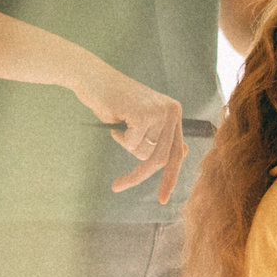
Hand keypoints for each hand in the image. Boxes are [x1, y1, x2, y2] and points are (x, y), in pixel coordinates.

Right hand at [72, 63, 188, 203]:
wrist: (93, 77)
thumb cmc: (114, 101)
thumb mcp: (140, 121)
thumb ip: (158, 137)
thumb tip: (183, 154)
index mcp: (174, 113)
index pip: (177, 152)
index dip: (170, 177)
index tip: (162, 199)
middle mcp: (172, 111)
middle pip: (161, 158)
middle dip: (140, 175)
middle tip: (118, 186)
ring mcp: (160, 112)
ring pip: (143, 152)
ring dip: (126, 146)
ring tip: (118, 128)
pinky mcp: (144, 114)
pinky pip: (131, 143)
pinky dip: (119, 137)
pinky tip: (115, 119)